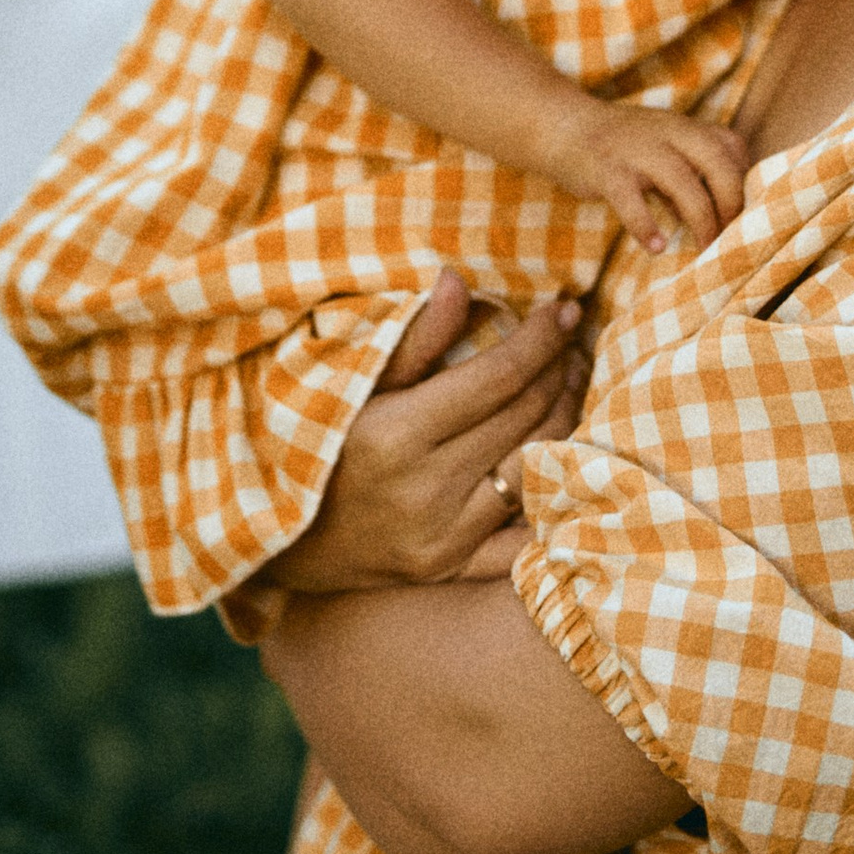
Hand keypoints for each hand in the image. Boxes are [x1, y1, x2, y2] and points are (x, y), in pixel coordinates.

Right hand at [261, 268, 589, 595]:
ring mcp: (443, 539)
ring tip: (570, 385)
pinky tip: (561, 455)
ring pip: (534, 470)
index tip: (566, 311)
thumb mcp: (351, 383)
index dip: (539, 341)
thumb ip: (413, 338)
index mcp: (398, 435)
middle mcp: (426, 491)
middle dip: (558, 372)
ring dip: (563, 421)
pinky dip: (548, 492)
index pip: (497, 378)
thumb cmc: (314, 442)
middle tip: (571, 343)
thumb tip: (459, 281)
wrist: (282, 539)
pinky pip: (524, 534)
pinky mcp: (452, 572)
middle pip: (524, 419)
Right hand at [536, 94, 745, 256]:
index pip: (731, 146)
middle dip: (732, 201)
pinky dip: (645, 225)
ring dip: (701, 218)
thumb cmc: (620, 145)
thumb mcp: (662, 147)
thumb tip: (721, 215)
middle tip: (733, 235)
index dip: (745, 180)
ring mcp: (636, 149)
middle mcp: (666, 132)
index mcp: (683, 127)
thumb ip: (691, 173)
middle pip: (716, 160)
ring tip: (705, 248)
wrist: (563, 126)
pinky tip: (656, 247)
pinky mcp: (606, 170)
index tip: (745, 213)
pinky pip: (631, 199)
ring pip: (682, 181)